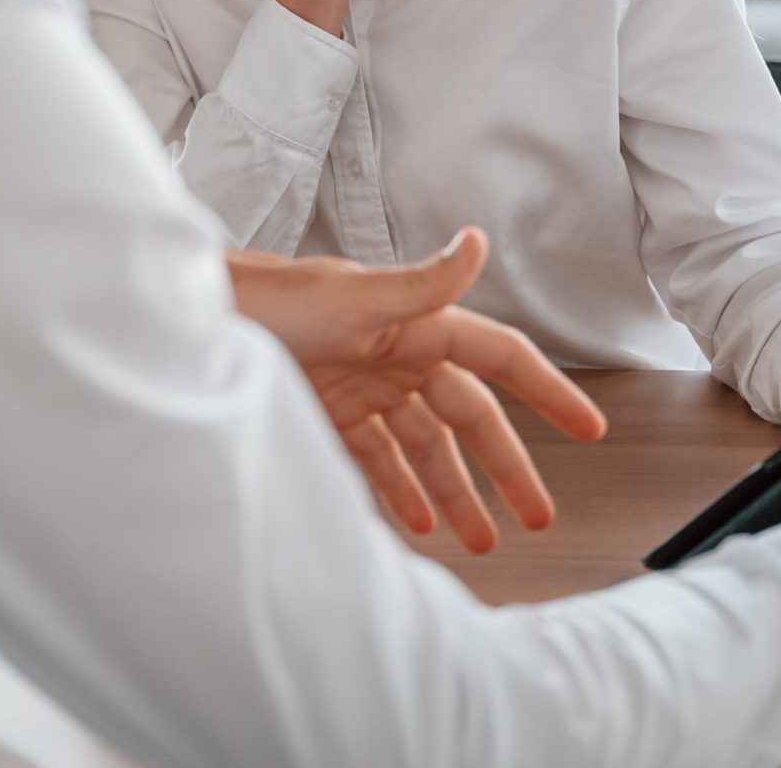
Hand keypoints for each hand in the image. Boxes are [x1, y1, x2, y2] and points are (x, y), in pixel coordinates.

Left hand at [227, 228, 607, 553]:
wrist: (193, 325)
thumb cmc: (268, 299)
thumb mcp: (349, 295)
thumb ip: (419, 284)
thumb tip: (475, 242)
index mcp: (416, 325)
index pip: (499, 359)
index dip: (546, 392)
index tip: (587, 428)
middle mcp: (397, 356)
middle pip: (468, 419)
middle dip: (505, 468)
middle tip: (537, 515)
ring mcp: (363, 388)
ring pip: (426, 448)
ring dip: (455, 491)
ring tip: (483, 538)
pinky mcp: (328, 415)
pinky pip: (377, 460)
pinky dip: (401, 491)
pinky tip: (419, 523)